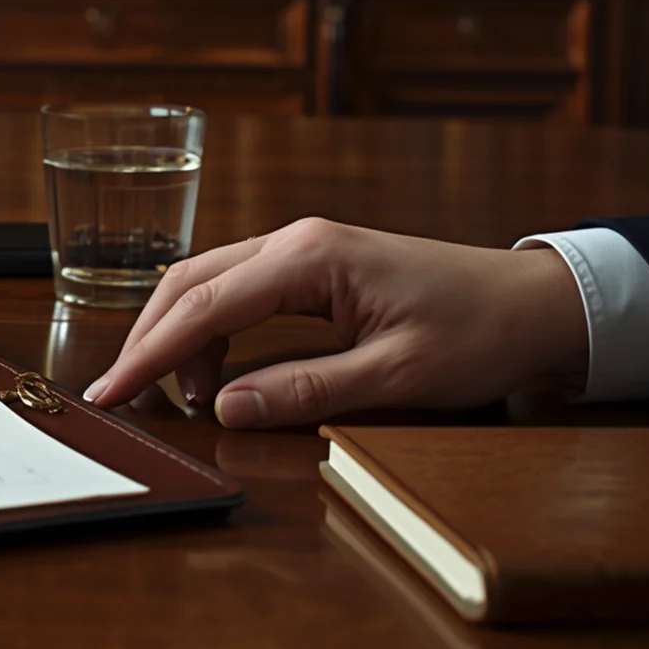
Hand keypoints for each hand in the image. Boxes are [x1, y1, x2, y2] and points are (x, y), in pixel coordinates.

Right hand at [82, 218, 588, 427]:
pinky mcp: (313, 266)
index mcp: (311, 258)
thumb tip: (227, 407)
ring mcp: (303, 249)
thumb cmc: (480, 331)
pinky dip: (212, 330)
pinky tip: (218, 374)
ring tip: (175, 398)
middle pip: (190, 282)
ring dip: (179, 336)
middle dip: (148, 339)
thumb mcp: (396, 376)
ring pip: (208, 282)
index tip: (112, 392)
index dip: (151, 353)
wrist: (537, 302)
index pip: (205, 305)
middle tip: (118, 395)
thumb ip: (307, 389)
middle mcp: (297, 241)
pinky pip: (238, 290)